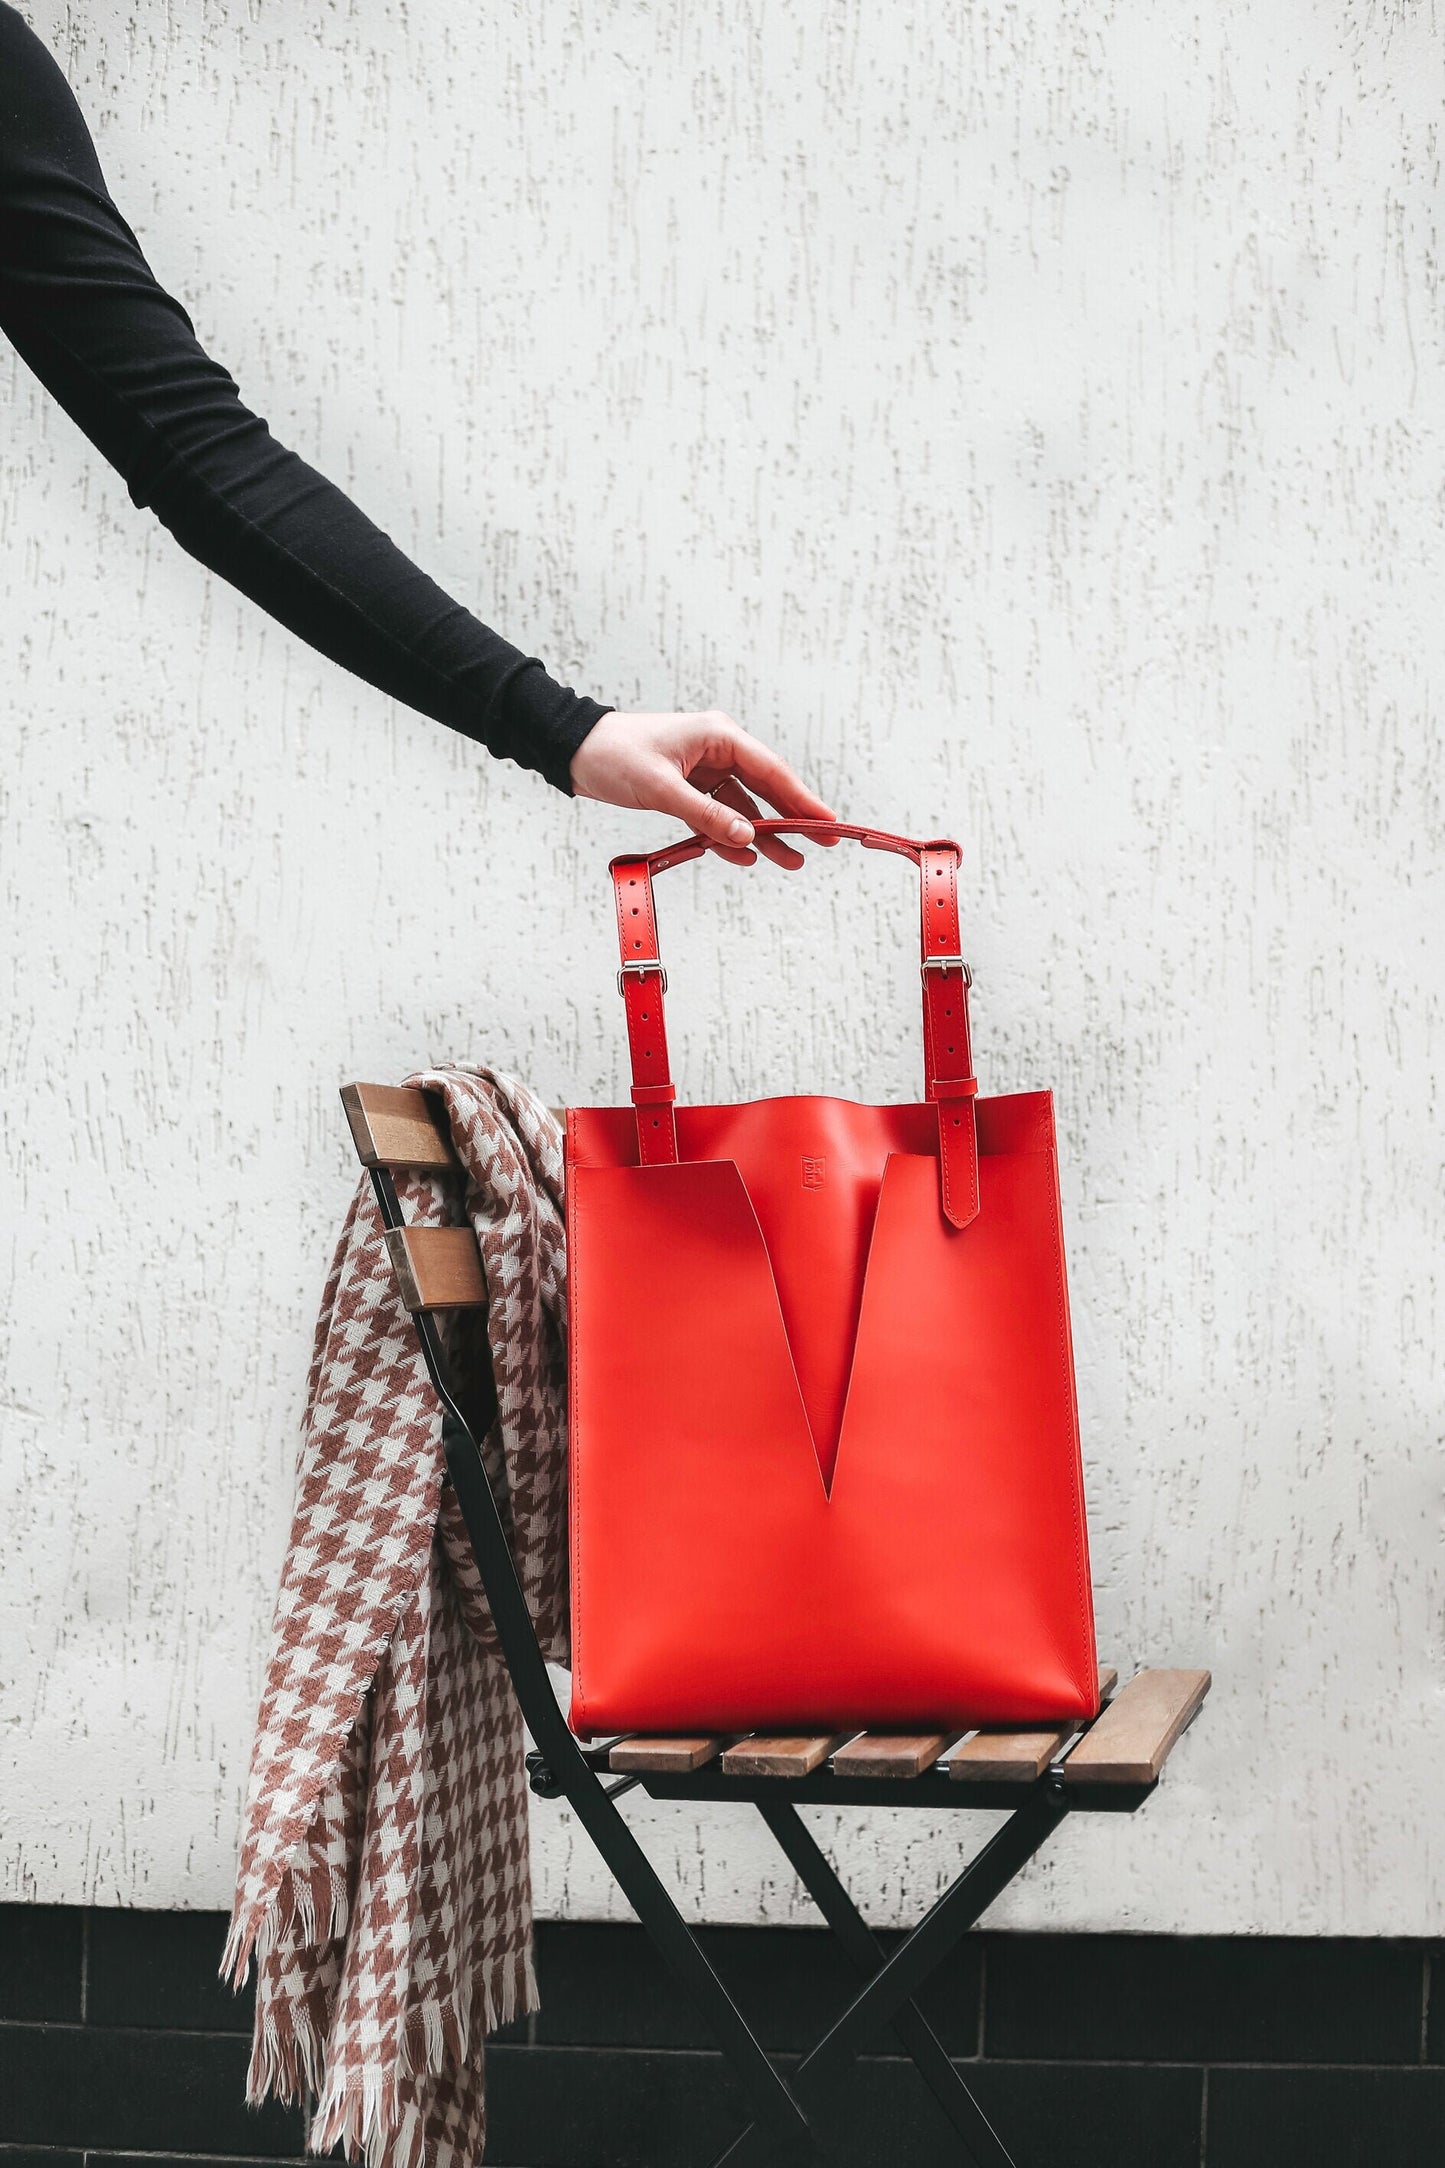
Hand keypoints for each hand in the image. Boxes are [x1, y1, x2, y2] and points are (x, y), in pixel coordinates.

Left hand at [569, 708, 838, 870]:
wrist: (575, 752)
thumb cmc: (613, 754)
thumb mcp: (661, 788)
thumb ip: (706, 815)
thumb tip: (747, 838)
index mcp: (718, 736)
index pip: (771, 770)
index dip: (802, 798)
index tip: (827, 820)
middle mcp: (718, 750)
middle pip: (765, 788)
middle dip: (792, 818)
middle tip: (822, 844)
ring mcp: (705, 770)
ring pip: (744, 806)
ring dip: (763, 834)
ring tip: (790, 861)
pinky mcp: (689, 788)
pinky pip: (718, 815)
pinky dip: (728, 836)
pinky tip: (744, 857)